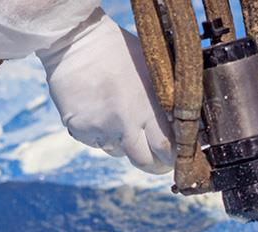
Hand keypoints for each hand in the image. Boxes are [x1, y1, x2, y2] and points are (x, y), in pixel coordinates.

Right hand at [36, 9, 174, 173]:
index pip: (167, 147)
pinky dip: (100, 134)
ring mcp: (101, 127)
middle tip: (156, 159)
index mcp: (148, 104)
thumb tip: (182, 127)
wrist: (75, 40)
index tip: (172, 156)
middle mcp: (125, 121)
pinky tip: (99, 111)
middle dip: (153, 164)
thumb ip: (165, 100)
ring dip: (124, 143)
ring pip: (119, 152)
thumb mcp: (152, 70)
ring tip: (120, 116)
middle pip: (144, 161)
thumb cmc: (120, 51)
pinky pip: (96, 142)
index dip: (171, 157)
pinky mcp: (79, 129)